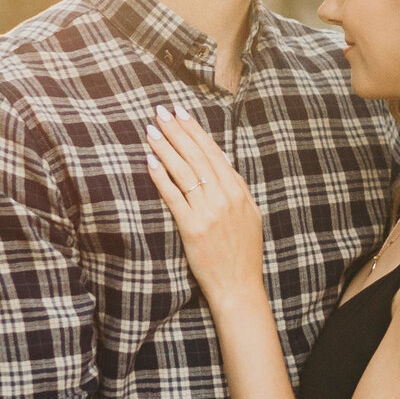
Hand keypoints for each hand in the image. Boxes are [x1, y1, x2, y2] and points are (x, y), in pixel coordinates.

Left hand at [145, 108, 265, 313]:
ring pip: (184, 171)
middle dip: (177, 131)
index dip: (195, 130)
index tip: (180, 112)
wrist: (239, 287)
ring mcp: (209, 212)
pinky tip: (150, 161)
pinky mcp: (192, 228)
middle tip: (160, 112)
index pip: (213, 153)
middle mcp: (225, 198)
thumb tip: (220, 163)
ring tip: (150, 131)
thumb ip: (235, 189)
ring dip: (165, 148)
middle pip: (197, 156)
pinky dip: (161, 176)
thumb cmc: (242, 254)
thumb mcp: (249, 216)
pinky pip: (173, 196)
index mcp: (239, 192)